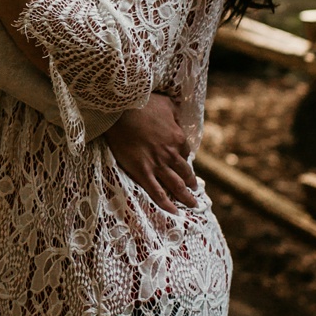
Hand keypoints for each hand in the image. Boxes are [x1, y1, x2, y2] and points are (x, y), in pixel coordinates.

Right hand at [106, 96, 198, 212]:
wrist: (120, 113)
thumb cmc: (142, 104)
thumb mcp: (166, 103)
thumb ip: (175, 111)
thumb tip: (180, 112)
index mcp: (178, 139)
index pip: (186, 153)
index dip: (185, 159)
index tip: (185, 165)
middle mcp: (171, 155)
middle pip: (185, 172)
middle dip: (191, 183)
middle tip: (195, 190)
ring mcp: (157, 165)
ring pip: (176, 185)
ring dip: (186, 196)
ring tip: (192, 203)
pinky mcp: (142, 172)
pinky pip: (157, 192)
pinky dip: (167, 204)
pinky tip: (174, 212)